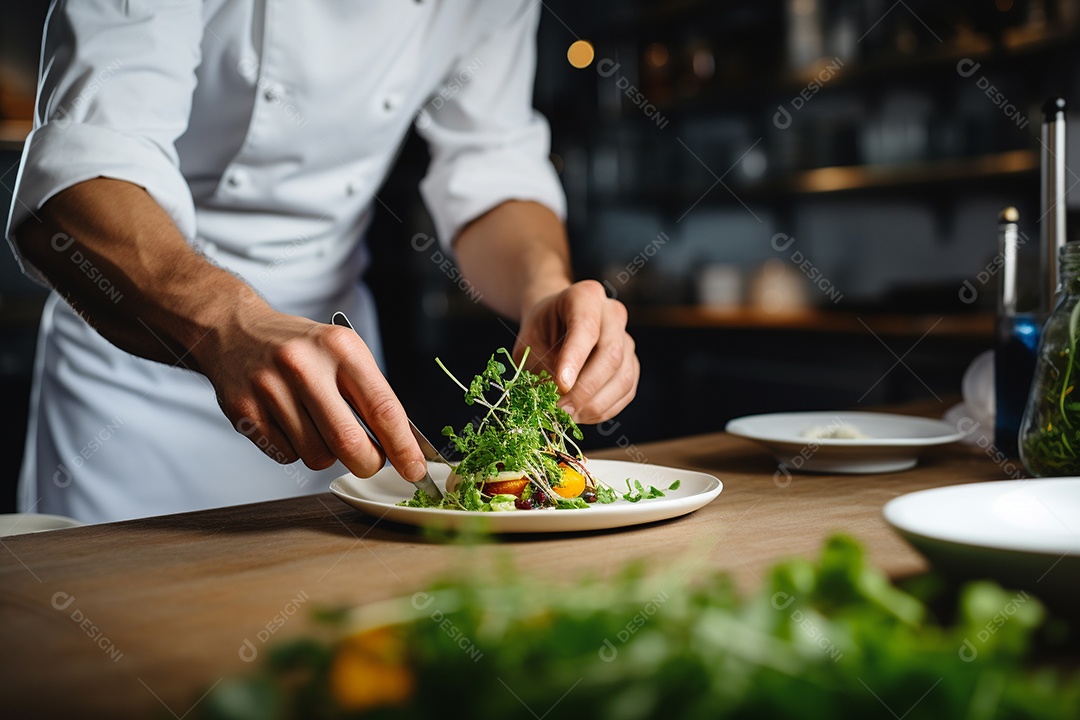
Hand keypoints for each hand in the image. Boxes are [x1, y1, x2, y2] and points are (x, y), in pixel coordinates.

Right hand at [194, 305, 427, 480]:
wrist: (235, 330)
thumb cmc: (302, 348)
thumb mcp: (343, 352)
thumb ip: (371, 395)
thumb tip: (402, 446)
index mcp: (340, 348)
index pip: (383, 409)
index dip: (403, 448)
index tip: (415, 470)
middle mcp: (304, 366)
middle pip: (348, 443)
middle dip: (368, 463)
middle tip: (371, 461)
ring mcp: (270, 389)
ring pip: (317, 456)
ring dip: (328, 455)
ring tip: (318, 425)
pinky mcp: (244, 411)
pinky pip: (287, 456)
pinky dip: (297, 450)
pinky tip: (290, 423)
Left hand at [514, 280, 638, 423]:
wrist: (555, 324)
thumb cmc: (541, 331)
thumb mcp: (528, 343)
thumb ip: (539, 366)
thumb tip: (556, 396)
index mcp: (585, 297)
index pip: (586, 328)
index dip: (574, 360)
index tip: (560, 386)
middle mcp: (613, 314)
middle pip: (612, 354)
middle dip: (586, 389)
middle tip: (561, 409)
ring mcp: (627, 340)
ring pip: (623, 377)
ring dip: (595, 404)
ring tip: (567, 414)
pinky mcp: (632, 365)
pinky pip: (626, 392)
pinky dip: (603, 409)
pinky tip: (581, 413)